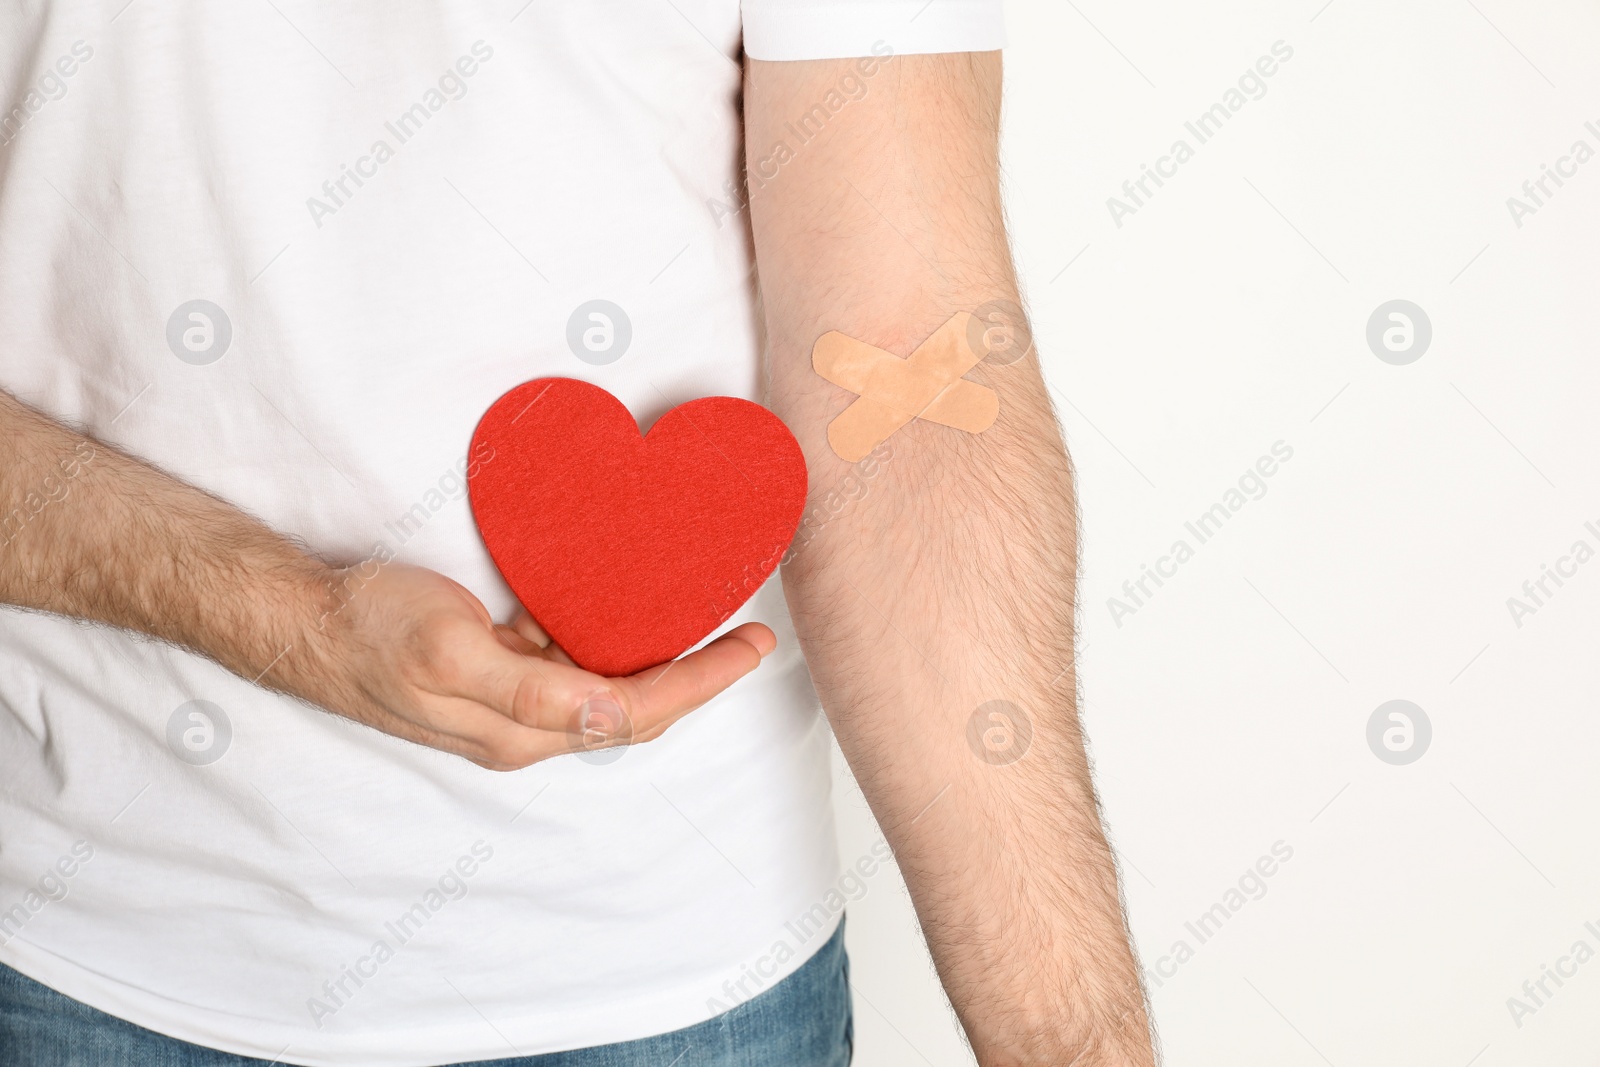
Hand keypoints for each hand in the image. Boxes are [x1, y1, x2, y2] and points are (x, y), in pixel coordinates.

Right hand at [285, 564, 773, 769]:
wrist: (303, 623)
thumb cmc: (370, 631)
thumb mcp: (449, 652)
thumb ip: (529, 692)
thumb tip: (606, 714)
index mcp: (523, 730)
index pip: (638, 714)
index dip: (703, 682)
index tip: (752, 645)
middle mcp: (526, 727)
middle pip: (636, 708)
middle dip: (699, 675)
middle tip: (747, 633)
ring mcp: (511, 703)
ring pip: (608, 684)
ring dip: (656, 653)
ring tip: (701, 611)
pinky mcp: (497, 674)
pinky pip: (571, 659)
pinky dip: (605, 632)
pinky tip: (618, 598)